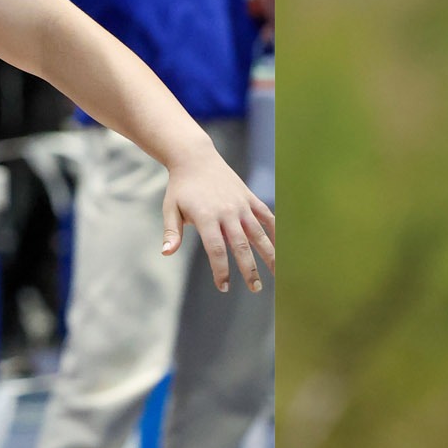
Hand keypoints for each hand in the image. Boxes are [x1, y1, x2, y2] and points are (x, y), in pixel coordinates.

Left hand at [161, 151, 275, 292]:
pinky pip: (266, 216)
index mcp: (206, 216)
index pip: (216, 249)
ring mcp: (241, 204)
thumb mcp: (170, 208)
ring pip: (259, 233)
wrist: (195, 157)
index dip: (221, 270)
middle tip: (255, 289)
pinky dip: (274, 231)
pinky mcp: (249, 197)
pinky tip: (281, 247)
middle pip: (241, 245)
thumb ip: (172, 232)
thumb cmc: (181, 187)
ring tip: (277, 274)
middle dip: (249, 269)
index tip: (223, 287)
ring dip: (269, 254)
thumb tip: (166, 253)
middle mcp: (227, 211)